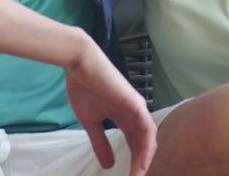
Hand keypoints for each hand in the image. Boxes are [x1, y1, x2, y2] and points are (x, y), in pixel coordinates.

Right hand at [64, 42, 156, 175]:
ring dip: (145, 159)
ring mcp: (137, 108)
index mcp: (125, 116)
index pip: (135, 143)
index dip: (134, 161)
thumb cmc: (84, 88)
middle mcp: (136, 113)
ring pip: (148, 138)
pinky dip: (146, 147)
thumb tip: (108, 165)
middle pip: (144, 143)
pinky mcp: (135, 103)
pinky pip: (146, 129)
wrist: (80, 64)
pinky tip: (142, 162)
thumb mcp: (91, 122)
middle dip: (141, 163)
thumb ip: (100, 142)